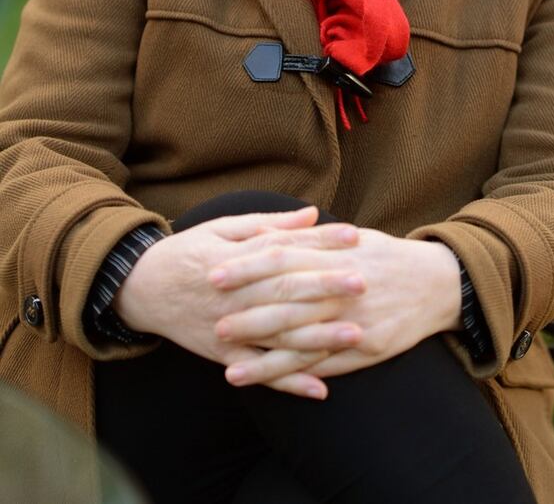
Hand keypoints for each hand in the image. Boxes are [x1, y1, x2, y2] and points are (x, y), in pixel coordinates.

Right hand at [113, 208, 361, 396]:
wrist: (140, 289)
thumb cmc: (188, 251)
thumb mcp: (223, 228)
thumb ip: (269, 224)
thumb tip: (311, 214)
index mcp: (235, 256)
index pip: (285, 247)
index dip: (320, 242)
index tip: (355, 236)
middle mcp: (235, 294)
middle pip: (285, 290)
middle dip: (326, 287)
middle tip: (363, 282)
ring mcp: (230, 328)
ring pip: (278, 335)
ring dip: (318, 337)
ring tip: (355, 335)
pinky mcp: (225, 355)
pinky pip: (260, 372)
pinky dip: (289, 381)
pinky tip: (320, 389)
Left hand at [212, 229, 461, 391]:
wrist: (437, 282)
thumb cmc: (386, 256)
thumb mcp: (351, 237)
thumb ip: (310, 237)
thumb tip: (268, 230)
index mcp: (336, 256)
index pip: (283, 260)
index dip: (247, 268)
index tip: (215, 274)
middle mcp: (343, 289)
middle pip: (288, 303)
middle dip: (249, 315)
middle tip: (214, 323)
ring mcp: (354, 322)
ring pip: (303, 342)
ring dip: (264, 357)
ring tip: (228, 368)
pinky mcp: (366, 350)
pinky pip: (324, 365)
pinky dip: (295, 375)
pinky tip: (271, 383)